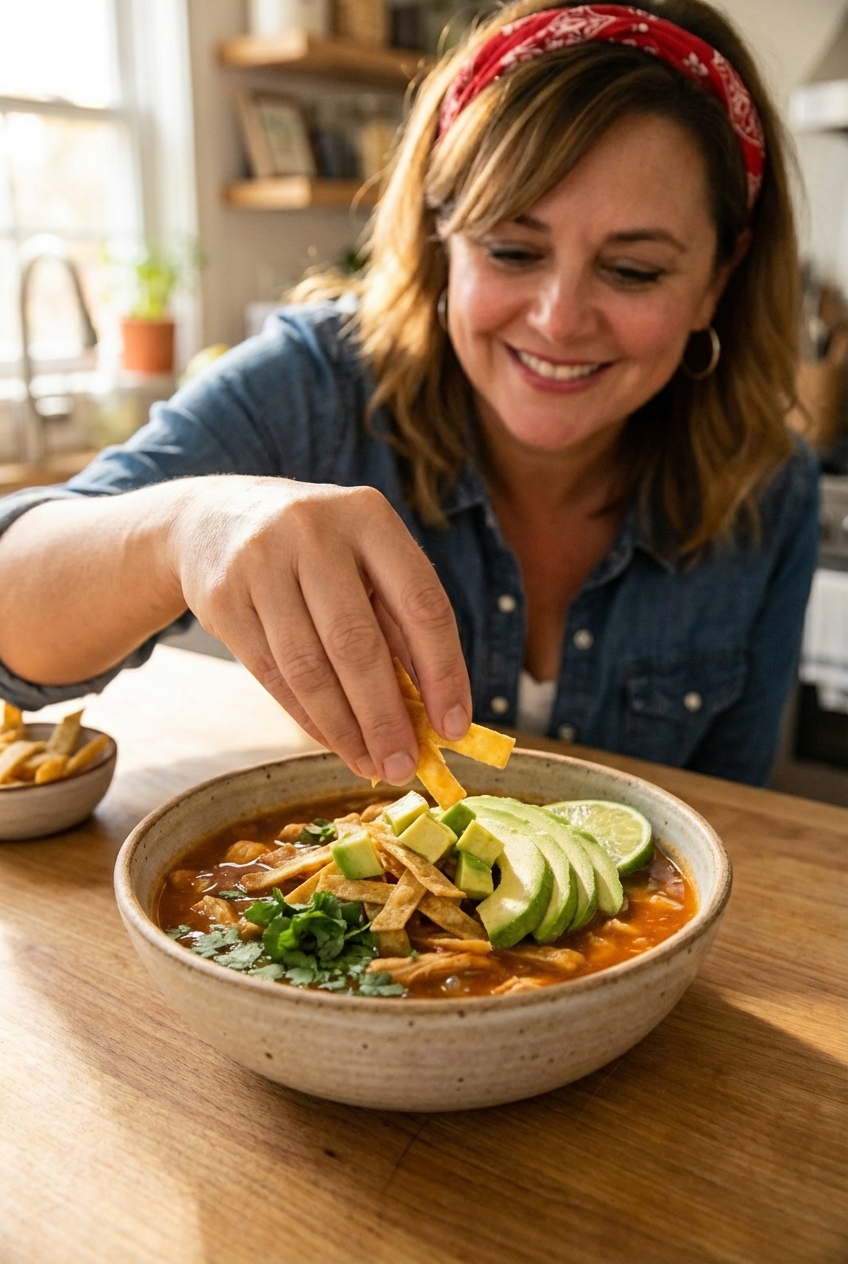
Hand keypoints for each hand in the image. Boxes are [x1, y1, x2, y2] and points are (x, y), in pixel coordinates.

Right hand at [168, 477, 470, 783]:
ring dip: (344, 728)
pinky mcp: (223, 597)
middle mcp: (314, 531)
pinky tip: (333, 741)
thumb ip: (399, 622)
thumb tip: (435, 711)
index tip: (453, 728)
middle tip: (403, 766)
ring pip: (309, 667)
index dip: (443, 672)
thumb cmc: (314, 549)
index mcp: (369, 516)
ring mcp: (262, 562)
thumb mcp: (363, 560)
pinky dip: (307, 717)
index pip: (422, 604)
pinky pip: (272, 673)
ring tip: (370, 764)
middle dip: (385, 716)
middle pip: (357, 643)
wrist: (212, 518)